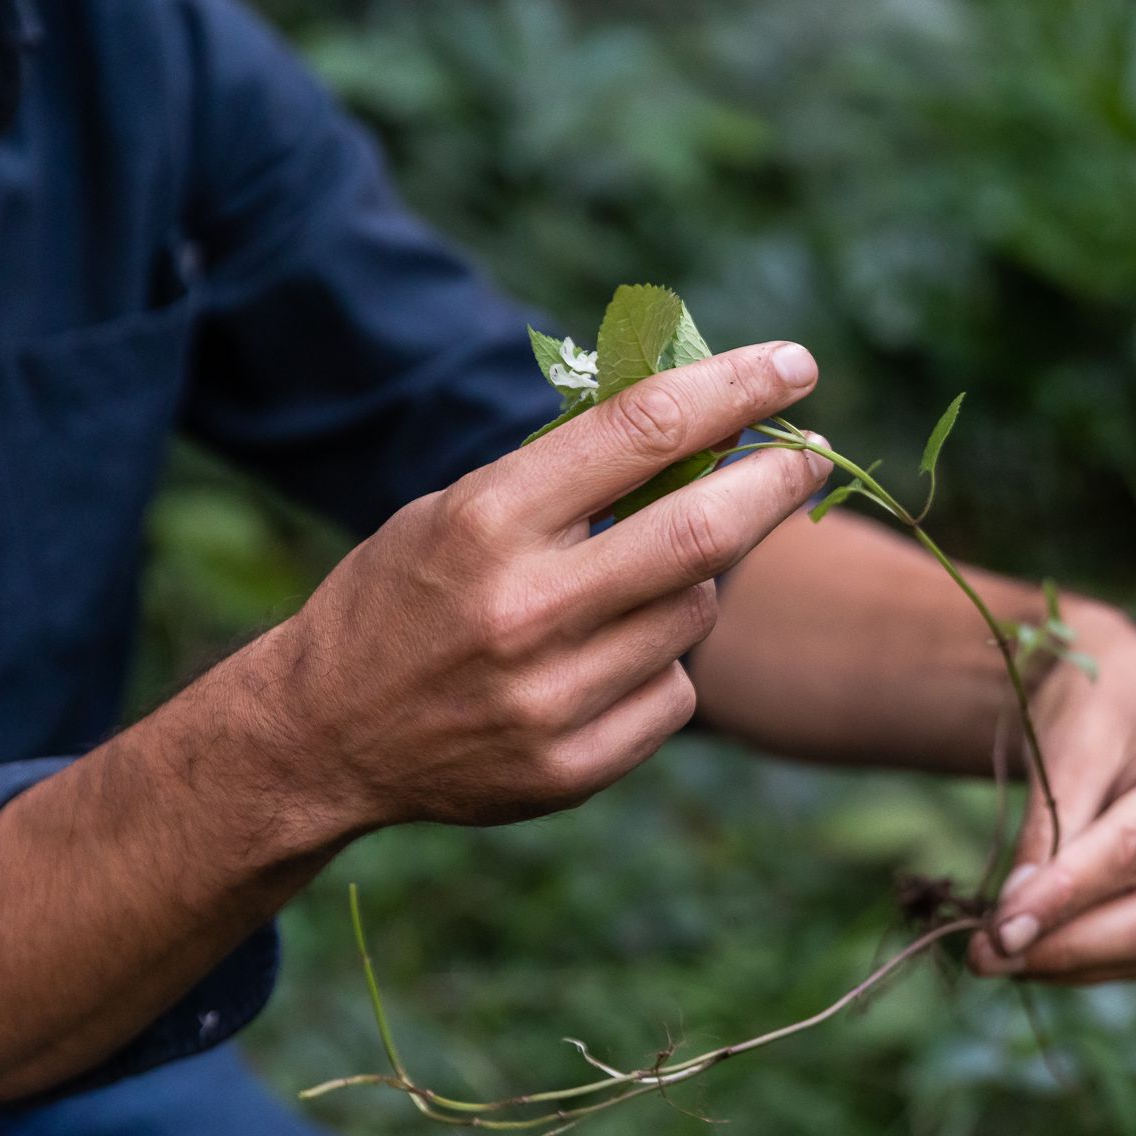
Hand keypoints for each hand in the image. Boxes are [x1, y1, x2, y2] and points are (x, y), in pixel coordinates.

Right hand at [236, 340, 828, 843]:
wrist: (321, 735)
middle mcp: (523, 609)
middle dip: (778, 482)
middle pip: (704, 532)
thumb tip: (704, 407)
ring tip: (639, 581)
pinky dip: (662, 664)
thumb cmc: (407, 593)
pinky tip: (603, 662)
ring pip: (695, 613)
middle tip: (814, 455)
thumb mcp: (458, 505)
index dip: (736, 390)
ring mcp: (551, 698)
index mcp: (486, 519)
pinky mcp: (572, 770)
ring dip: (696, 583)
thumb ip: (569, 470)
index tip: (796, 365)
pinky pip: (674, 692)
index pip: (643, 429)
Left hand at [968, 605, 1135, 983]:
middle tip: (983, 957)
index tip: (1000, 929)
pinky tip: (1028, 950)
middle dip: (1065, 947)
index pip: (1135, 850)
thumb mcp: (1070, 741)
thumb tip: (1014, 918)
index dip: (1065, 896)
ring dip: (1066, 963)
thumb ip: (1049, 826)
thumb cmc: (1102, 701)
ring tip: (991, 956)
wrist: (1128, 695)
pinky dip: (1080, 960)